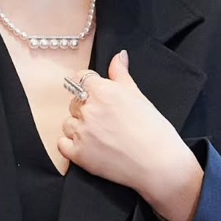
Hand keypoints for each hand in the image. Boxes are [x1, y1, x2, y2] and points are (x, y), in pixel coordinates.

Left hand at [58, 49, 204, 220]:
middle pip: (74, 101)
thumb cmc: (153, 130)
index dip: (89, 86)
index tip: (96, 94)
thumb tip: (119, 56)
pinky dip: (71, 145)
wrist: (158, 163)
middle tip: (105, 120)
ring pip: (68, 122)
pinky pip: (62, 144)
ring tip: (100, 135)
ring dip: (78, 127)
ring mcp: (81, 132)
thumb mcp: (138, 95)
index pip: (81, 78)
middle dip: (86, 108)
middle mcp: (89, 110)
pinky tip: (89, 147)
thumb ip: (121, 74)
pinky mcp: (77, 154)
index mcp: (103, 92)